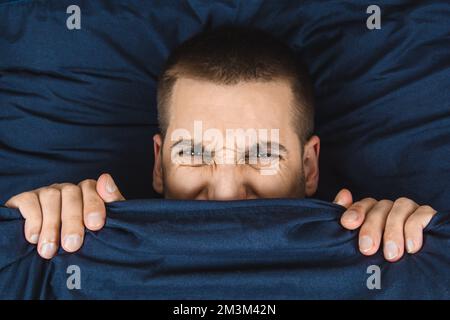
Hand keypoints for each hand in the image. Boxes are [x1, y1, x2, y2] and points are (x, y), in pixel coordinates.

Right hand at [4, 173, 124, 258]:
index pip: (91, 188)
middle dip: (72, 220)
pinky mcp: (24, 200)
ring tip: (50, 250)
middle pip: (71, 193)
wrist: (53, 260)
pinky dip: (33, 219)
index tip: (95, 225)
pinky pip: (28, 200)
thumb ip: (112, 202)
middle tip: (72, 245)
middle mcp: (66, 190)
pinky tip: (34, 238)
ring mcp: (45, 193)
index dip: (93, 204)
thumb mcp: (102, 226)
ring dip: (51, 225)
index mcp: (86, 193)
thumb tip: (105, 178)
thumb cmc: (85, 241)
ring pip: (50, 196)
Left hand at [334, 189, 436, 261]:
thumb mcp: (362, 242)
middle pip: (379, 207)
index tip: (347, 223)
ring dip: (393, 231)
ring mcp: (409, 210)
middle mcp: (390, 208)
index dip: (355, 211)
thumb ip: (351, 220)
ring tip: (390, 254)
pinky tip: (411, 248)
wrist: (415, 268)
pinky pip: (422, 214)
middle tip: (367, 249)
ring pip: (399, 207)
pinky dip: (414, 230)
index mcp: (373, 211)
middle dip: (371, 228)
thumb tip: (344, 194)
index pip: (363, 204)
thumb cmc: (381, 255)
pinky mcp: (427, 215)